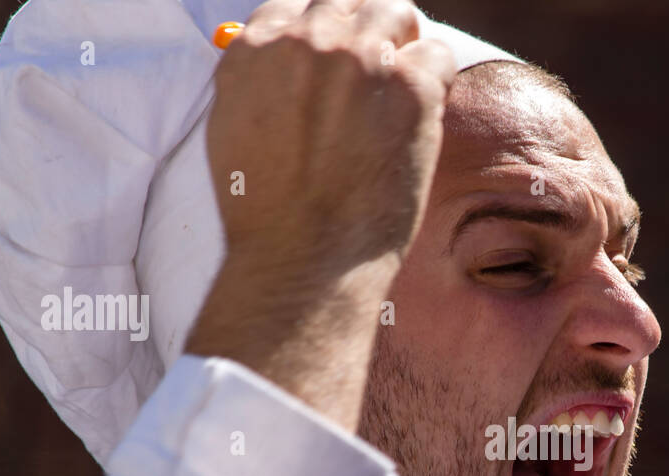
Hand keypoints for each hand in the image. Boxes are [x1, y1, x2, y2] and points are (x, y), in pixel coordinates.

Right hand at [186, 0, 456, 429]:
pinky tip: (426, 112)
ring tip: (403, 86)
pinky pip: (436, 53)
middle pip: (346, 2)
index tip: (337, 59)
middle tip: (378, 71)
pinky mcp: (410, 86)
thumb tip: (270, 62)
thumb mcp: (232, 135)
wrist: (303, 258)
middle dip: (363, 30)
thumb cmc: (267, 215)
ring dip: (402, 41)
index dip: (323, 32)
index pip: (297, 8)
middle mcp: (307, 40)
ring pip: (394, 11)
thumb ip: (253, 86)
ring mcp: (362, 59)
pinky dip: (436, 76)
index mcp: (255, 48)